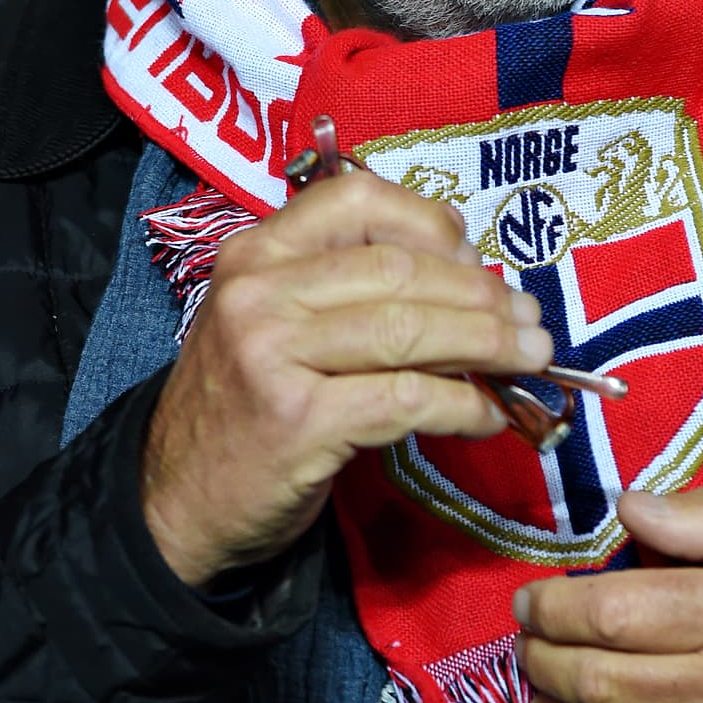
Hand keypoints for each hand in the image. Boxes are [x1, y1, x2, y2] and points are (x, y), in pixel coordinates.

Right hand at [140, 171, 552, 584]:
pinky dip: (463, 405)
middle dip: (480, 294)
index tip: (475, 260)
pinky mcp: (298, 420)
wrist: (173, 503)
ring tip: (529, 360)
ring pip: (409, 329)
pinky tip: (488, 414)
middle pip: (398, 269)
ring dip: (487, 345)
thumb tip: (467, 279)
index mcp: (256, 252)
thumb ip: (347, 290)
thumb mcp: (275, 324)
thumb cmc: (242, 408)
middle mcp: (259, 291)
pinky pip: (406, 399)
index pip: (358, 200)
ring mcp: (273, 353)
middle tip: (530, 321)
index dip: (432, 225)